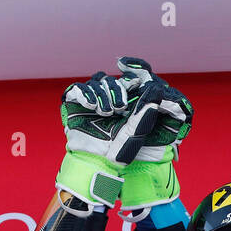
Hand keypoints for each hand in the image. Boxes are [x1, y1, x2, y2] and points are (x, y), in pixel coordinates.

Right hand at [59, 58, 191, 208]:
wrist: (97, 165)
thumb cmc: (121, 153)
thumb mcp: (138, 132)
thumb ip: (146, 112)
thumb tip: (155, 89)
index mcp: (129, 103)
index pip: (132, 76)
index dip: (134, 67)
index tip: (128, 65)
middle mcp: (110, 99)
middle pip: (114, 78)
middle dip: (118, 88)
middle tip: (121, 107)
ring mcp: (93, 101)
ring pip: (98, 81)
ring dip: (104, 93)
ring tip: (107, 112)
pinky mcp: (75, 104)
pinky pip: (79, 88)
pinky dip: (87, 93)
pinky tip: (93, 106)